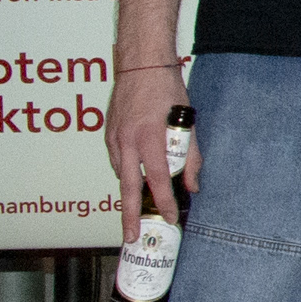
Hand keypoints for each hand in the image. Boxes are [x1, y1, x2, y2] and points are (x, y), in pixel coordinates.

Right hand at [106, 73, 187, 237]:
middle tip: (131, 236)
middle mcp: (127, 141)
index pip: (158, 180)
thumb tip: (193, 185)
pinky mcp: (107, 133)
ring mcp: (113, 138)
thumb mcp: (188, 122)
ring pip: (120, 174)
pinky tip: (133, 179)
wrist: (140, 64)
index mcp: (150, 138)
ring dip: (128, 193)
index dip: (163, 202)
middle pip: (127, 188)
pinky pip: (115, 161)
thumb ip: (190, 156)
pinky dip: (124, 173)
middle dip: (129, 215)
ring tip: (136, 212)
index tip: (169, 218)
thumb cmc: (167, 90)